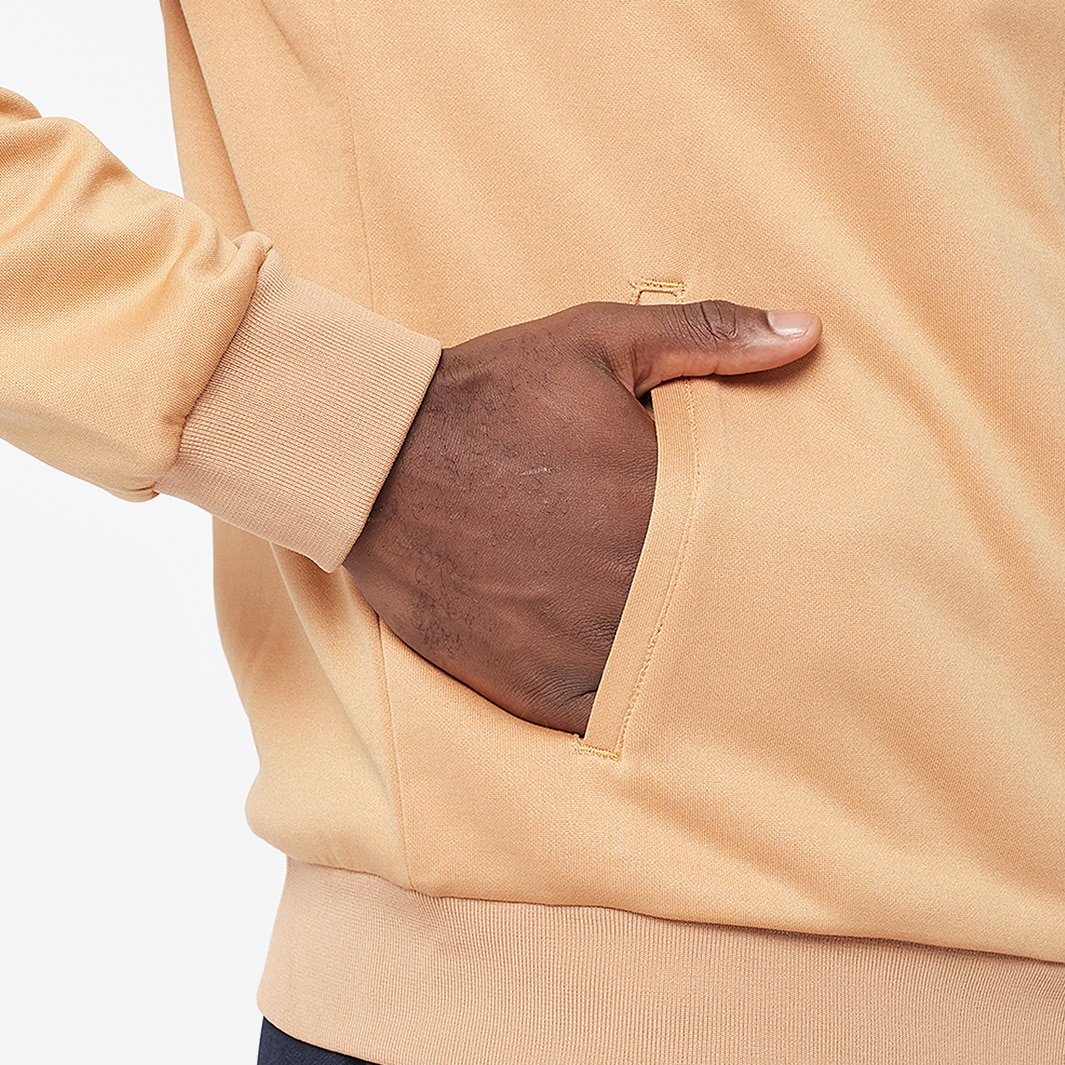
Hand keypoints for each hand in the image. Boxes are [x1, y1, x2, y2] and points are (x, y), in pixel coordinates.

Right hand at [344, 300, 820, 733]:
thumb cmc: (487, 396)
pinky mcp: (529, 684)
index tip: (801, 558)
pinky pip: (605, 718)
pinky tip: (646, 683)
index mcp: (656, 502)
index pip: (758, 546)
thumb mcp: (597, 340)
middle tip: (775, 621)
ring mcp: (577, 643)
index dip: (780, 554)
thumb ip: (708, 336)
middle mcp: (626, 584)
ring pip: (672, 677)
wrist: (373, 460)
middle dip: (742, 611)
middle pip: (721, 617)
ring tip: (716, 657)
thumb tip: (807, 331)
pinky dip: (631, 706)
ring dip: (692, 664)